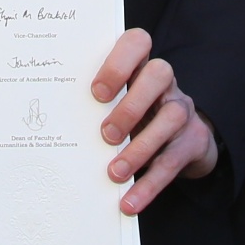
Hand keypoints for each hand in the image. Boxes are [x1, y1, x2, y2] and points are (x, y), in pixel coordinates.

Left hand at [92, 29, 218, 213]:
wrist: (181, 142)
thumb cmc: (135, 117)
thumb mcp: (117, 105)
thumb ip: (97, 106)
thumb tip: (50, 124)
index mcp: (140, 66)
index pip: (137, 42)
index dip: (118, 62)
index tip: (96, 92)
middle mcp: (165, 84)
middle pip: (159, 73)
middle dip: (131, 104)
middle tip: (106, 134)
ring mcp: (183, 110)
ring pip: (170, 119)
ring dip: (139, 148)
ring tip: (114, 172)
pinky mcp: (193, 142)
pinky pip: (172, 162)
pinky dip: (149, 185)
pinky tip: (129, 201)